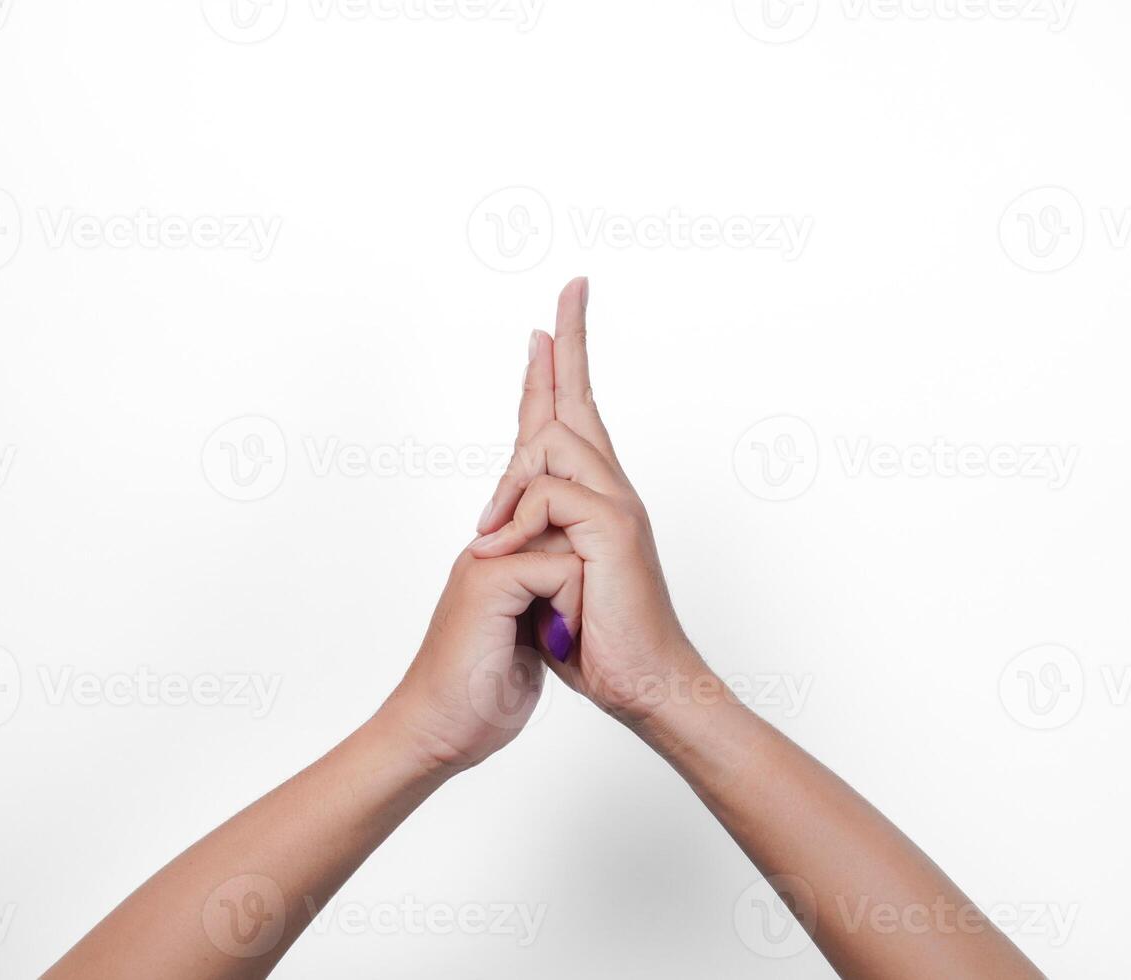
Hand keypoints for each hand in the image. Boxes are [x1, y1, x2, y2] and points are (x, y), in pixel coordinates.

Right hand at [382, 548, 582, 772]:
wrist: (436, 729)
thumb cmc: (479, 696)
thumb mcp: (528, 640)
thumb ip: (546, 605)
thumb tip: (587, 591)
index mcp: (496, 563)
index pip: (562, 531)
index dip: (586, 572)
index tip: (574, 624)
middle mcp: (488, 554)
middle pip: (568, 530)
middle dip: (587, 578)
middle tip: (569, 630)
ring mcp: (484, 563)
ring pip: (569, 544)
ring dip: (581, 593)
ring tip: (561, 637)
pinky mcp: (489, 581)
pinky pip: (561, 568)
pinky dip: (572, 607)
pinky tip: (557, 642)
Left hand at [472, 277, 704, 725]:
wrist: (641, 685)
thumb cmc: (592, 643)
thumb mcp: (543, 580)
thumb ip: (529, 538)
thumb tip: (500, 518)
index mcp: (595, 499)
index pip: (573, 418)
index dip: (562, 366)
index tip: (550, 320)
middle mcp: (612, 489)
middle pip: (575, 403)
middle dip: (571, 342)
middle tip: (572, 287)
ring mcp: (618, 504)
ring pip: (550, 444)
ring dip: (509, 485)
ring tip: (490, 539)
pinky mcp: (615, 527)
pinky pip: (548, 494)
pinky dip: (518, 522)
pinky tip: (504, 552)